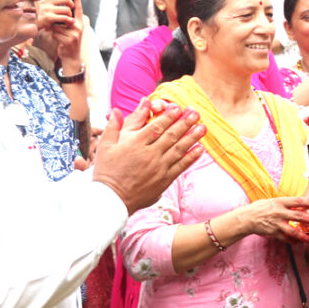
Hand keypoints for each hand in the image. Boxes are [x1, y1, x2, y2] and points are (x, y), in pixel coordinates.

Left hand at [42, 0, 83, 66]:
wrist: (72, 57)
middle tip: (55, 24)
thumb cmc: (68, 42)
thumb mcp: (71, 30)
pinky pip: (55, 32)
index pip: (78, 8)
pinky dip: (53, 36)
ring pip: (57, 25)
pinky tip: (58, 40)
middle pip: (64, 16)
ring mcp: (75, 33)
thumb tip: (59, 13)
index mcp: (79, 23)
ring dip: (54, 30)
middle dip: (57, 20)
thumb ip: (67, 22)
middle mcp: (79, 26)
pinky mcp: (69, 39)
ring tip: (59, 36)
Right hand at [92, 99, 207, 213]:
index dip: (169, 116)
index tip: (178, 108)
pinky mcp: (164, 180)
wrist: (111, 199)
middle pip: (171, 135)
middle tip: (196, 113)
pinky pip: (181, 166)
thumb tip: (117, 109)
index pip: (156, 126)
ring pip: (179, 149)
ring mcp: (159, 167)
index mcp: (135, 144)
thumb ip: (114, 126)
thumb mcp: (105, 146)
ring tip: (203, 127)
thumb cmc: (106, 171)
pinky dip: (191, 157)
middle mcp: (149, 154)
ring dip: (192, 137)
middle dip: (185, 123)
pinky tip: (200, 148)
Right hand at [236, 195, 308, 243]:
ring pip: (293, 231)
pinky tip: (301, 243)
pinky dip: (294, 242)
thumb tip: (302, 204)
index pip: (297, 201)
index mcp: (280, 202)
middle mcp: (279, 213)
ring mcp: (276, 224)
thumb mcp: (274, 201)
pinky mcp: (274, 233)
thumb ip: (288, 204)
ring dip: (305, 236)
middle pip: (298, 216)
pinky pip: (286, 239)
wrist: (246, 218)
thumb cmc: (262, 208)